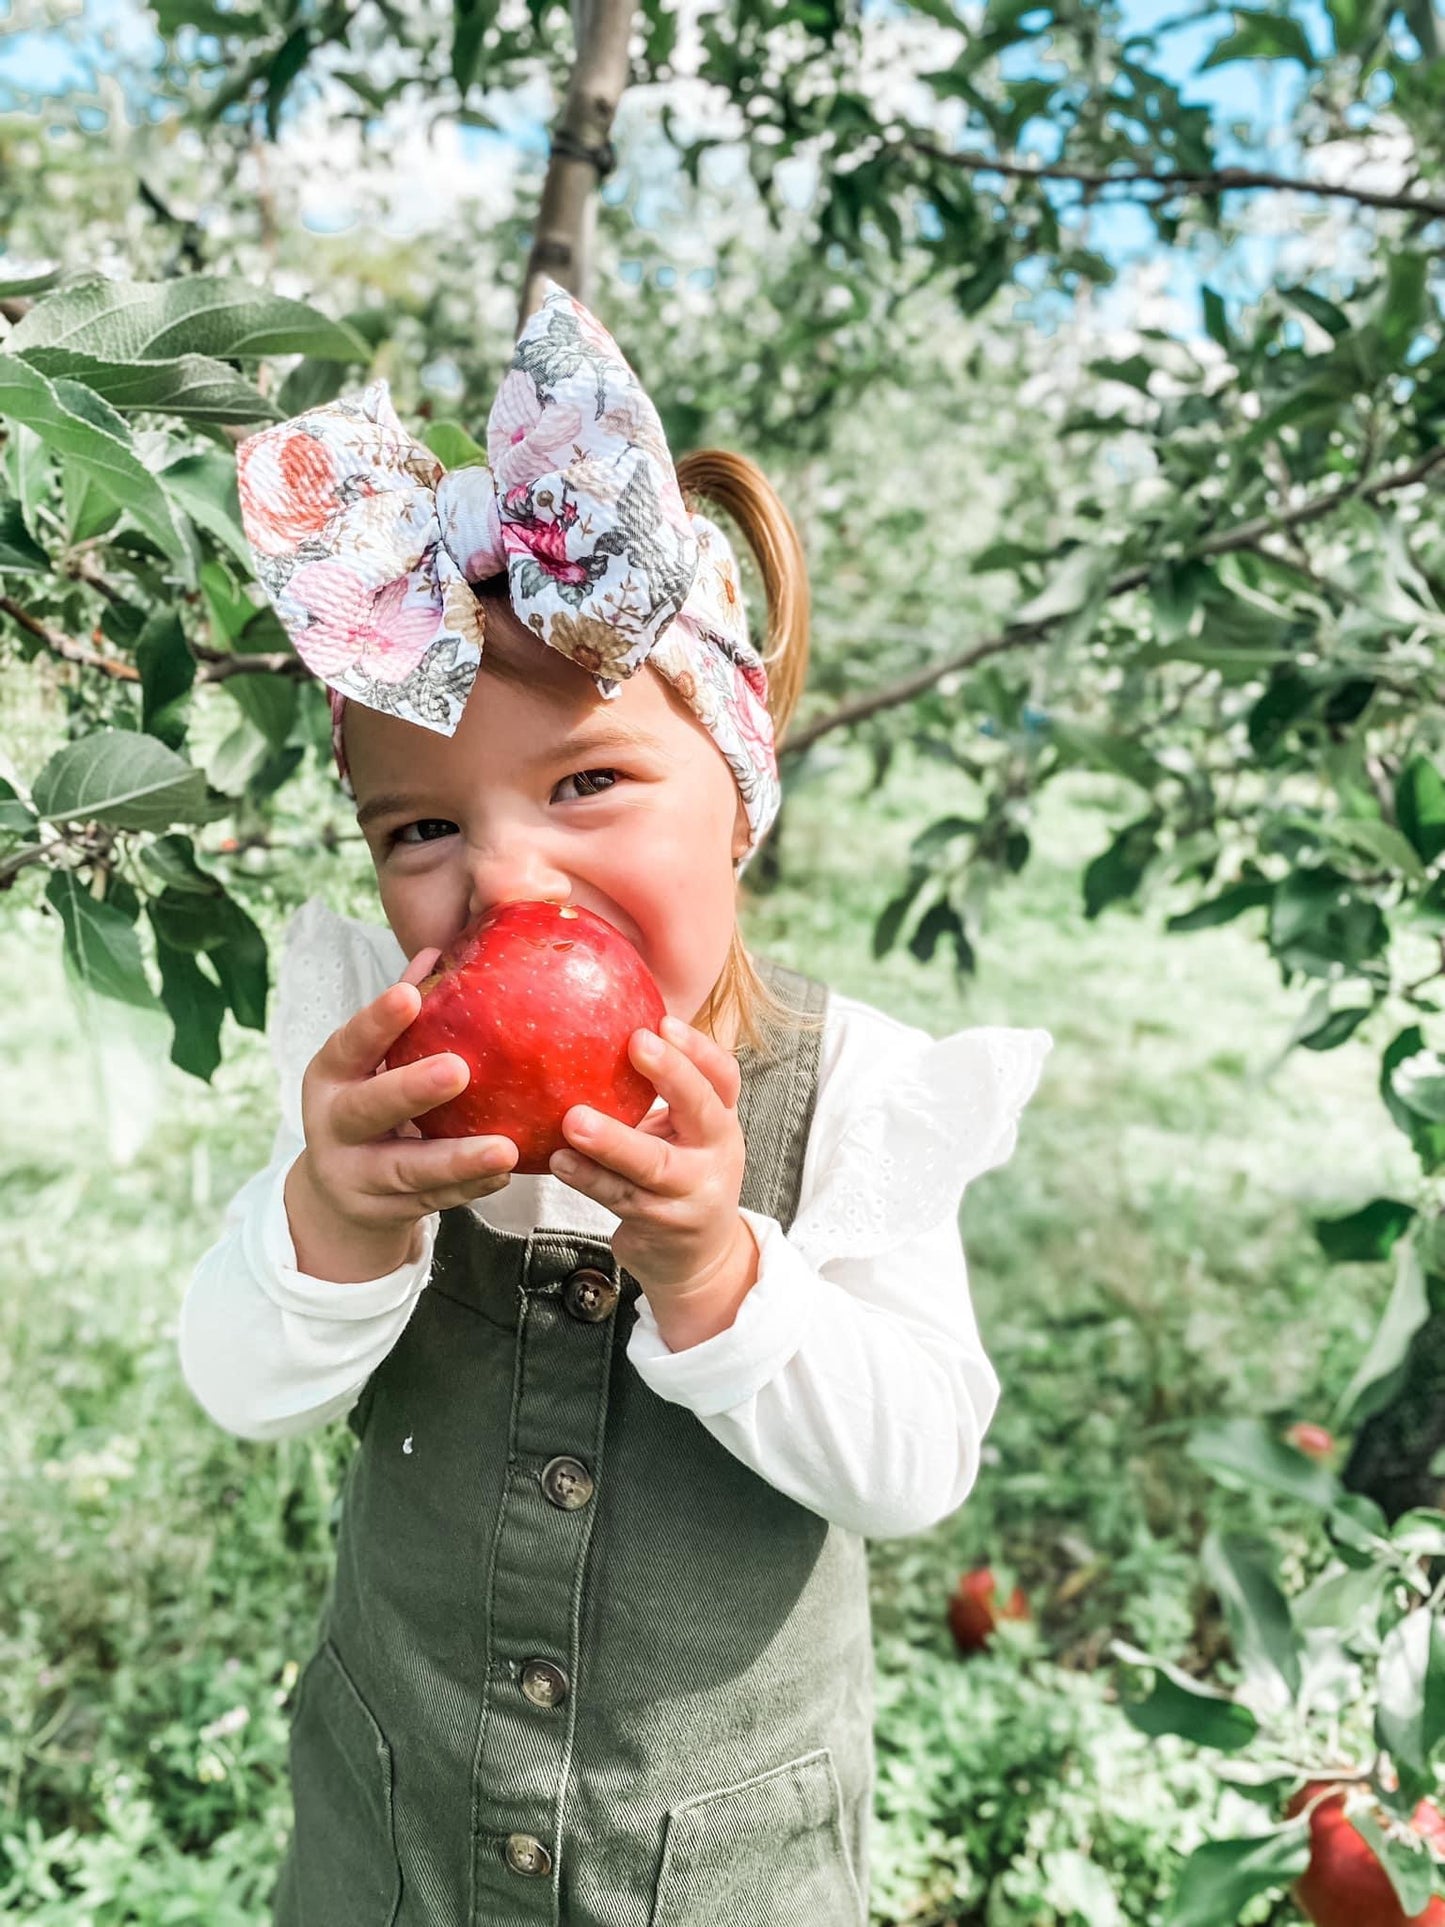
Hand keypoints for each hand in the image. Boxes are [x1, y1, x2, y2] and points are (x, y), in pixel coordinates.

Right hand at [285, 947, 517, 1282]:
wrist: (336, 1193)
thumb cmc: (368, 1100)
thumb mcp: (370, 1061)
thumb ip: (402, 1015)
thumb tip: (440, 950)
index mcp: (331, 1075)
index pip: (350, 1043)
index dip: (376, 1022)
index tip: (408, 995)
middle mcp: (334, 1124)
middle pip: (369, 1108)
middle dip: (410, 1090)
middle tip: (459, 1070)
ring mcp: (356, 1174)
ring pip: (407, 1169)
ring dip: (457, 1158)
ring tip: (504, 1148)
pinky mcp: (385, 1211)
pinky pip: (434, 1200)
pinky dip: (469, 1188)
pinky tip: (506, 1172)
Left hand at [548, 1013, 756, 1339]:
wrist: (697, 1261)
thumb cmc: (678, 1179)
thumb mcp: (685, 1134)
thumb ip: (662, 1094)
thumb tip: (603, 1027)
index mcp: (719, 1122)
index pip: (724, 1077)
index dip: (699, 1049)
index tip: (664, 1022)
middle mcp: (715, 1153)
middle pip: (702, 1109)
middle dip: (672, 1074)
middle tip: (636, 1043)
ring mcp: (691, 1193)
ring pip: (653, 1163)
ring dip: (613, 1141)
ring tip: (573, 1120)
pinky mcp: (661, 1224)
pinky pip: (619, 1197)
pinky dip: (588, 1178)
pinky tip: (560, 1161)